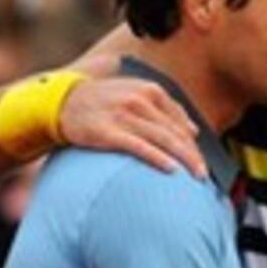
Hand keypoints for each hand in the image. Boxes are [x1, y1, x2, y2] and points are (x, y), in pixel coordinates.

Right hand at [58, 73, 207, 178]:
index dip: (193, 143)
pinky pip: (139, 146)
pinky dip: (157, 157)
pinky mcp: (108, 131)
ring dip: (184, 159)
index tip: (202, 161)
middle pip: (175, 132)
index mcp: (150, 90)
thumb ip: (165, 109)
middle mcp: (140, 100)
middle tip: (205, 175)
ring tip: (197, 176)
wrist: (62, 102)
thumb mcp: (135, 94)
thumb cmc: (103, 103)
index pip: (180, 121)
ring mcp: (124, 114)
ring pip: (163, 139)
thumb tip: (194, 130)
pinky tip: (171, 169)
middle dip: (193, 155)